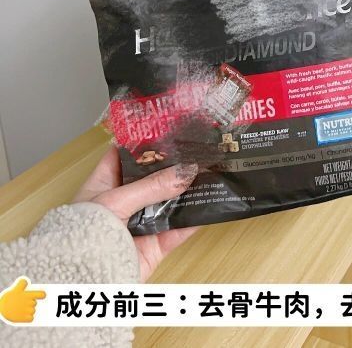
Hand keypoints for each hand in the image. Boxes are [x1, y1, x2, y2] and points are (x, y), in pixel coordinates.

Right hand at [0, 277, 45, 323]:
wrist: (0, 308)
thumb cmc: (8, 298)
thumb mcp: (15, 289)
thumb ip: (22, 283)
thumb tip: (26, 281)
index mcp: (28, 294)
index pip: (41, 294)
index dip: (42, 295)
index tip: (44, 295)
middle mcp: (29, 303)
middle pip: (35, 303)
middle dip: (31, 303)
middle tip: (24, 303)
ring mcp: (27, 311)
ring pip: (33, 311)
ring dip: (30, 310)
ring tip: (23, 309)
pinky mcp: (23, 318)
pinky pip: (31, 318)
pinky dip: (29, 317)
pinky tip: (25, 316)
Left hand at [74, 146, 199, 280]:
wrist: (83, 282)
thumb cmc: (84, 236)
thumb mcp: (115, 201)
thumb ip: (151, 186)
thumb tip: (186, 171)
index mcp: (104, 185)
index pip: (123, 155)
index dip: (143, 142)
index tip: (167, 128)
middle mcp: (123, 202)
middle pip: (152, 178)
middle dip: (172, 166)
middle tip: (196, 148)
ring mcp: (139, 224)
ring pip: (168, 202)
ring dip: (187, 191)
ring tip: (209, 172)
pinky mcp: (153, 246)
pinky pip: (178, 230)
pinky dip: (194, 220)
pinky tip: (209, 205)